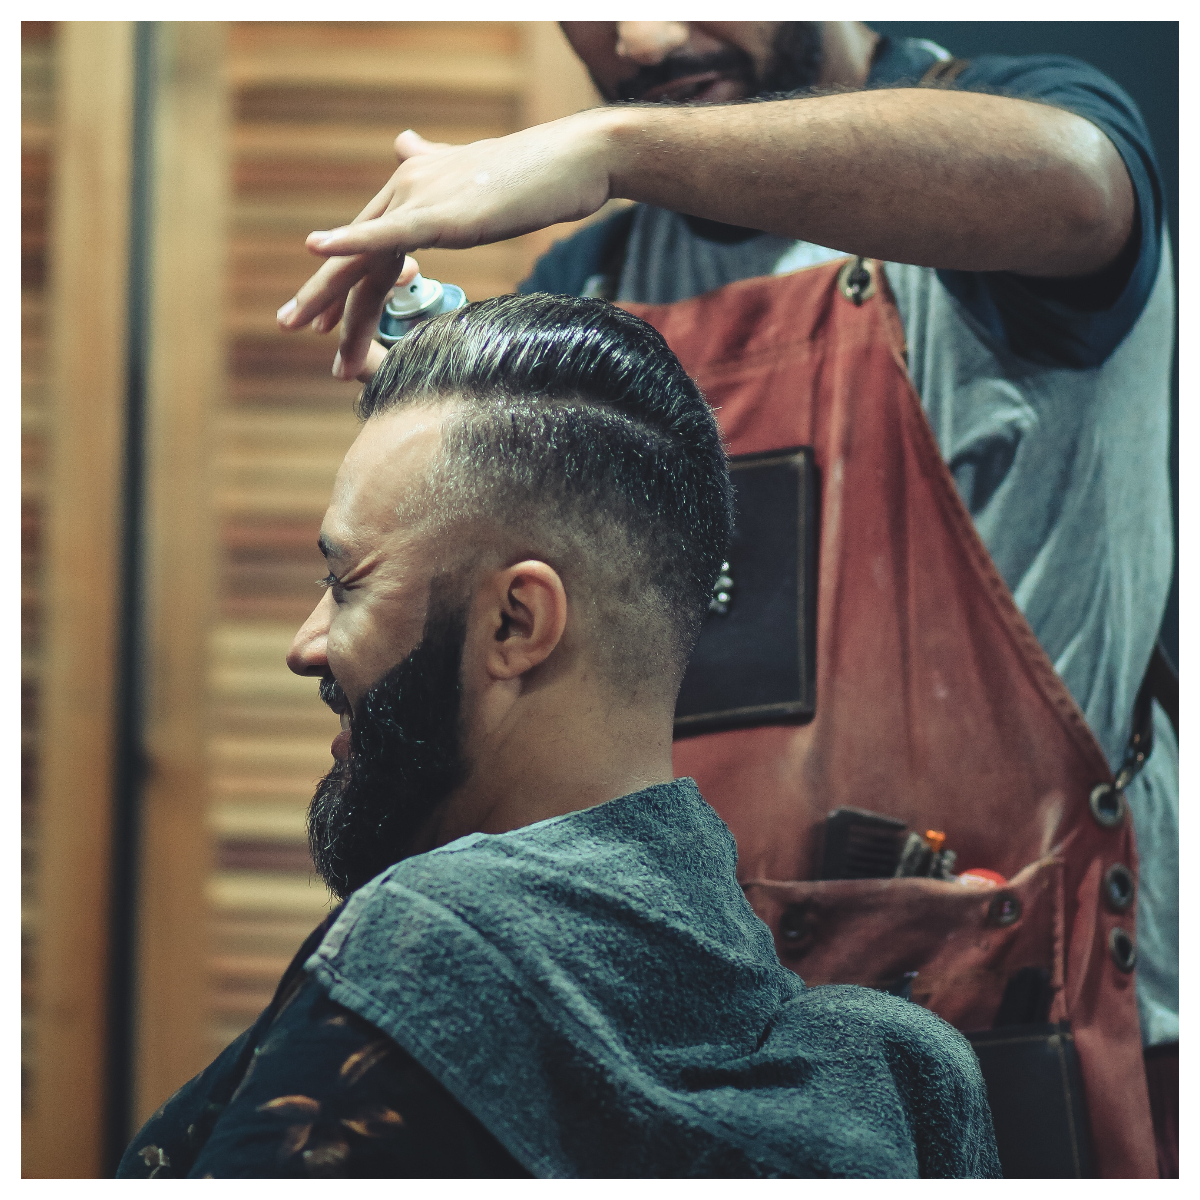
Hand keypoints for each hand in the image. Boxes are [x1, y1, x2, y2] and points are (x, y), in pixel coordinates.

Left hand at [276, 115, 612, 378]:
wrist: (573, 161)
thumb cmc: (537, 175)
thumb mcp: (473, 174)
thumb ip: (434, 165)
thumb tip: (404, 143)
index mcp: (413, 183)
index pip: (366, 240)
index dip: (341, 278)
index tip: (322, 315)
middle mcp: (406, 185)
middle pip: (355, 251)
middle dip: (324, 294)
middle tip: (292, 325)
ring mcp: (420, 195)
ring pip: (365, 257)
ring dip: (337, 299)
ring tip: (311, 334)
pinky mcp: (440, 211)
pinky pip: (385, 231)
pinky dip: (349, 240)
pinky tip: (317, 249)